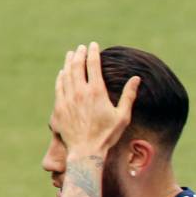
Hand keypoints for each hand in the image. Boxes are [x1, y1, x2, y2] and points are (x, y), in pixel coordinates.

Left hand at [52, 42, 139, 157]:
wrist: (85, 151)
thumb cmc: (107, 135)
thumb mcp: (123, 116)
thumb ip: (129, 96)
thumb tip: (136, 78)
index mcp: (96, 92)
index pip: (93, 65)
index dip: (93, 52)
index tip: (94, 45)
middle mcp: (80, 92)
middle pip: (77, 66)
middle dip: (80, 54)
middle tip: (82, 48)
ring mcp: (67, 99)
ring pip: (66, 74)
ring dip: (69, 62)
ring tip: (71, 55)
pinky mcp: (59, 107)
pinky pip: (59, 86)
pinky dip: (61, 77)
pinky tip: (62, 73)